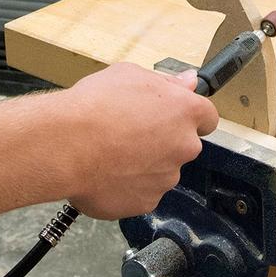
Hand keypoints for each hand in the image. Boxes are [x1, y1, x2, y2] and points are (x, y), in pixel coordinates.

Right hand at [58, 64, 218, 219]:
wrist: (68, 145)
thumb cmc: (96, 105)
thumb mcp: (129, 74)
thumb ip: (165, 82)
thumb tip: (188, 81)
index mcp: (184, 111)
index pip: (207, 117)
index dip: (189, 116)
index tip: (173, 116)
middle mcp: (183, 146)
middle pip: (182, 145)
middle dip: (164, 140)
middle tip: (130, 132)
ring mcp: (166, 178)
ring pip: (161, 170)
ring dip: (144, 163)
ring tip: (111, 152)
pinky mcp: (146, 202)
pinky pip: (142, 192)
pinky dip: (128, 185)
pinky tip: (105, 171)